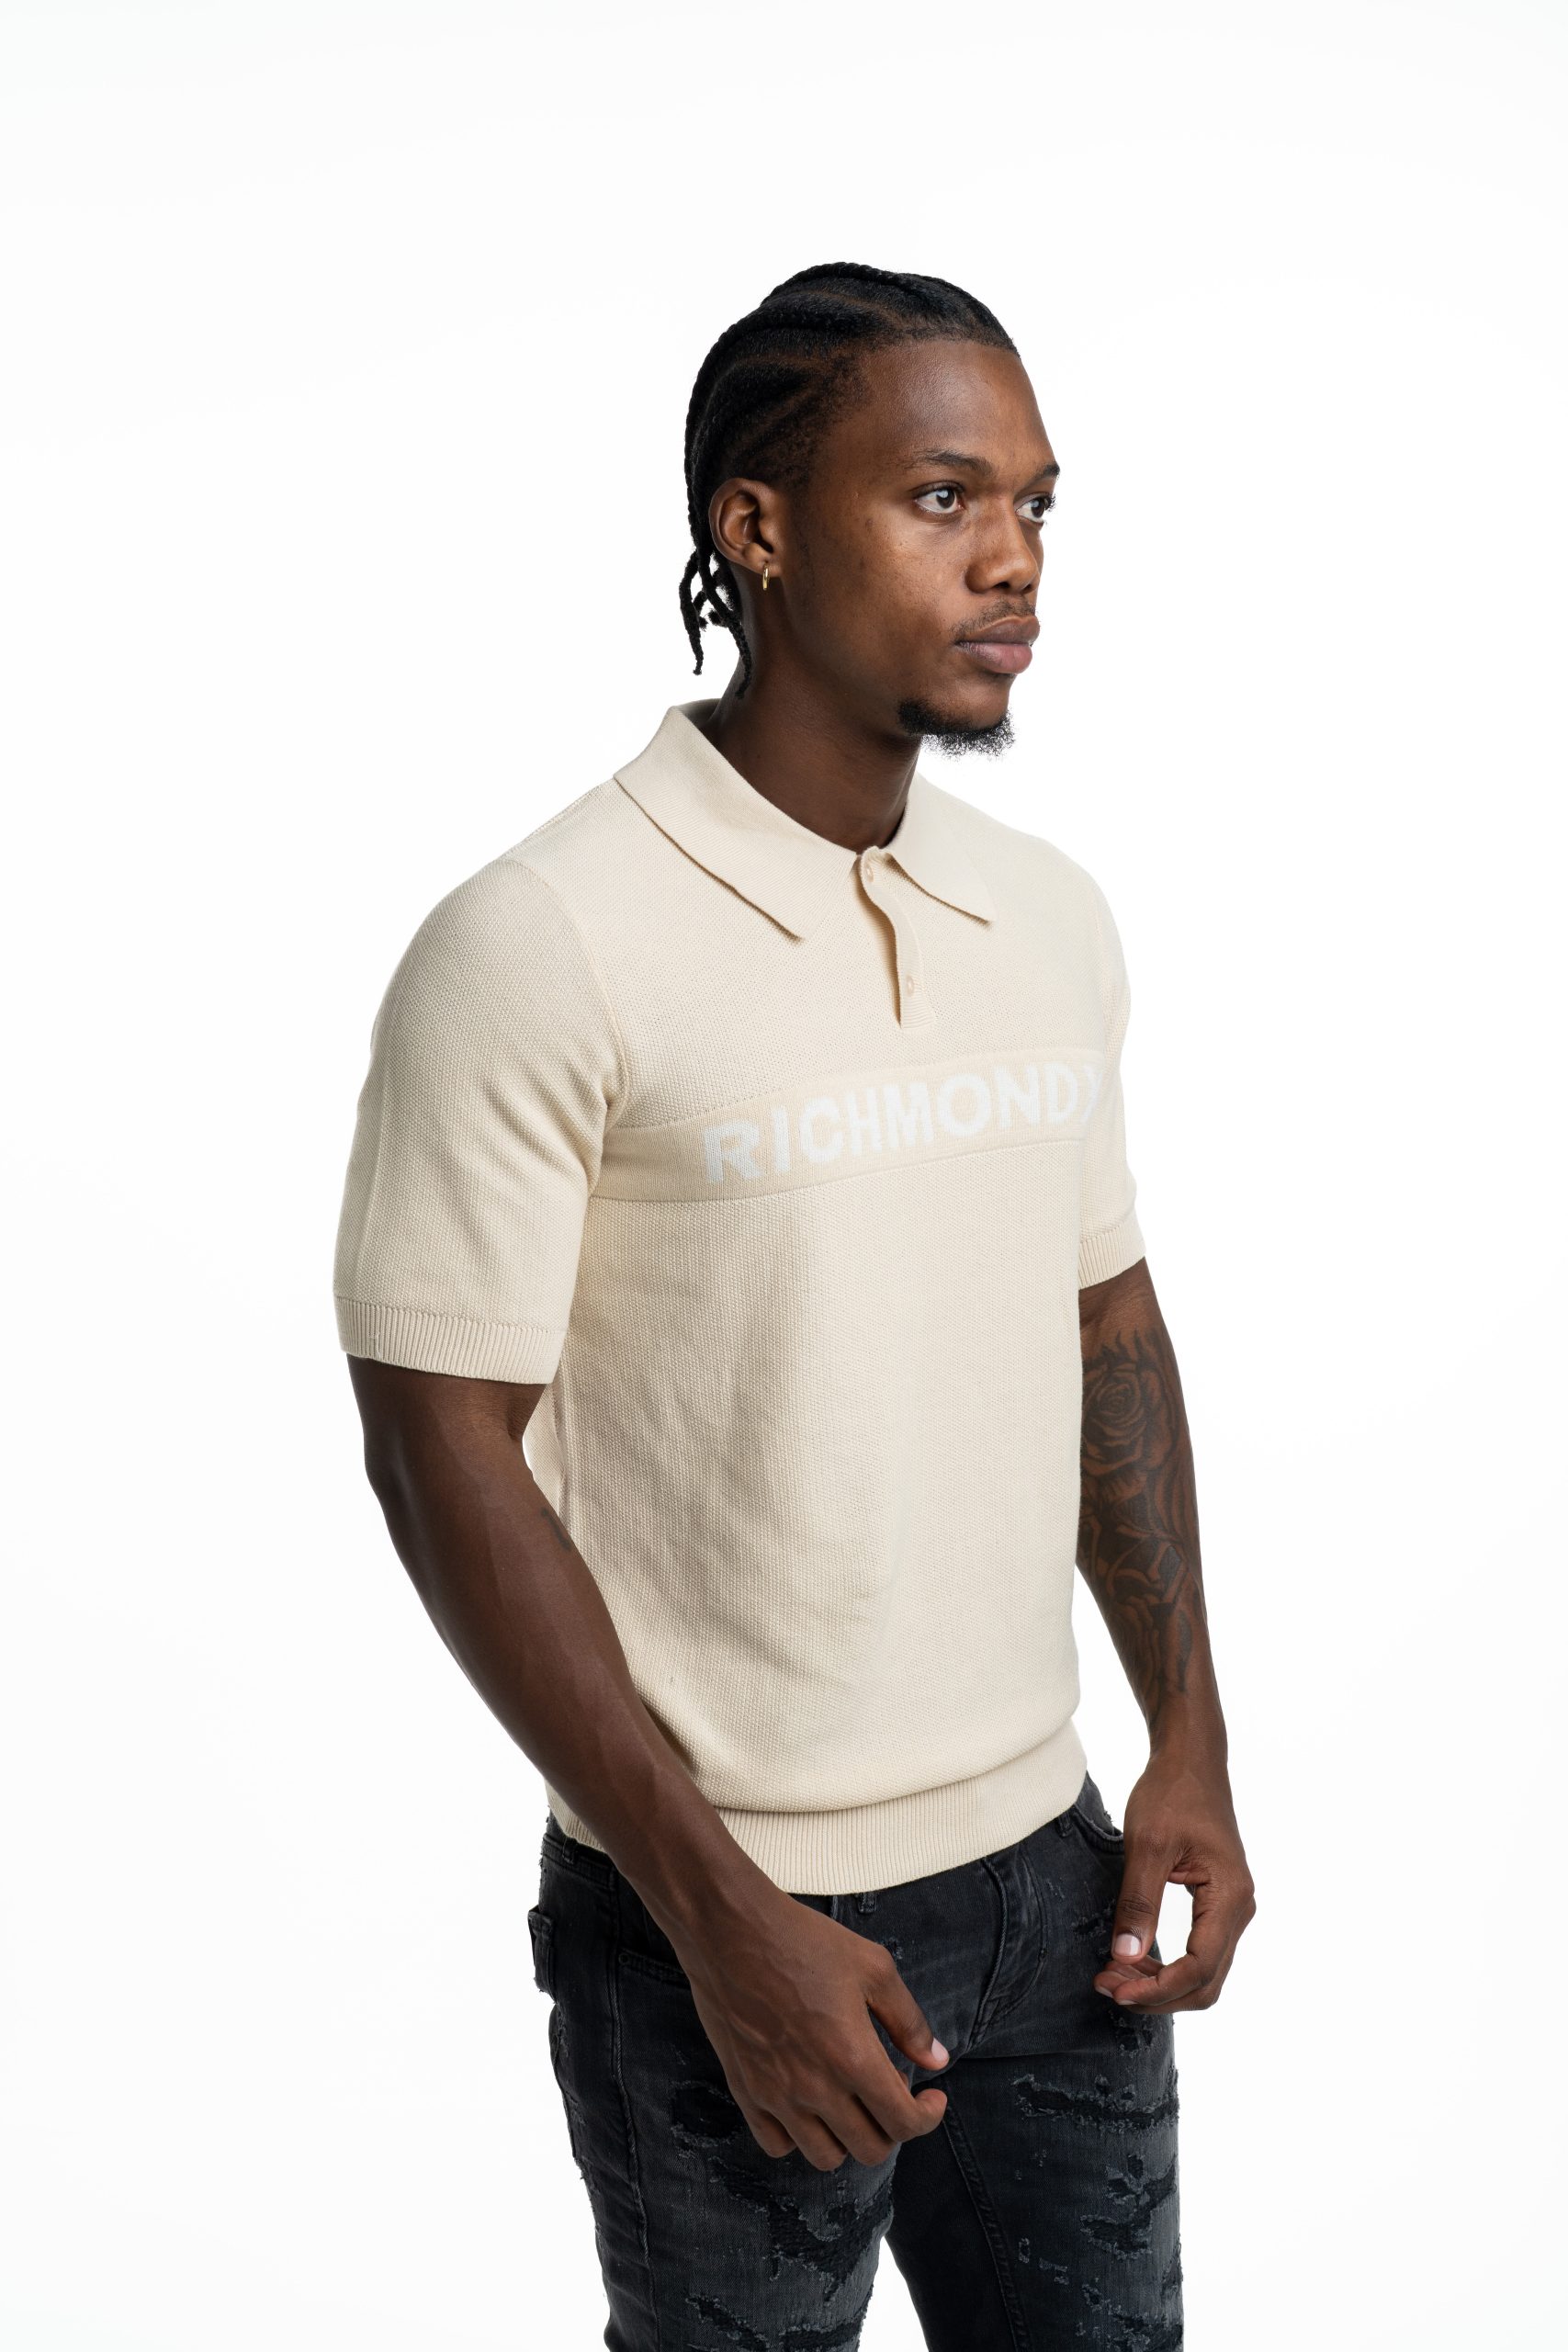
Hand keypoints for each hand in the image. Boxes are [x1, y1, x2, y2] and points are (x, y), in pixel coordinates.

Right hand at [674, 1892, 950, 2169]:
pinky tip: (806, 2103)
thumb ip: (909, 2020)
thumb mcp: (872, 1967)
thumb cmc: (803, 1941)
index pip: (903, 2123)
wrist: (730, 1930)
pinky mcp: (745, 2091)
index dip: (927, 2117)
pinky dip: (797, 2136)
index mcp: (853, 2057)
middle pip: (870, 2149)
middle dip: (892, 2126)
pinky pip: (776, 2144)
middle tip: (891, 2093)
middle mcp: (816, 2088)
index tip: (931, 2097)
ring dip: (847, 2137)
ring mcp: (776, 2095)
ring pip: (825, 2156)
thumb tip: (937, 2059)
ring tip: (850, 2101)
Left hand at [1092, 1755, 1255, 2012]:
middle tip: (1107, 1986)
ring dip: (1160, 1984)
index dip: (1158, 1989)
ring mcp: (1231, 1909)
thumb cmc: (1171, 1793)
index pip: (1200, 1967)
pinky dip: (1167, 1966)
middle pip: (1206, 1981)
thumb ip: (1139, 1902)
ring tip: (1113, 1976)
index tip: (1116, 1991)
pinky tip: (1133, 1960)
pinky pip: (1199, 1953)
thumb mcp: (1148, 1844)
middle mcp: (1238, 1910)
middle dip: (1157, 1994)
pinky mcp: (1217, 1904)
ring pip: (1204, 1972)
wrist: (1191, 1761)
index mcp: (1229, 1897)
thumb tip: (1125, 1958)